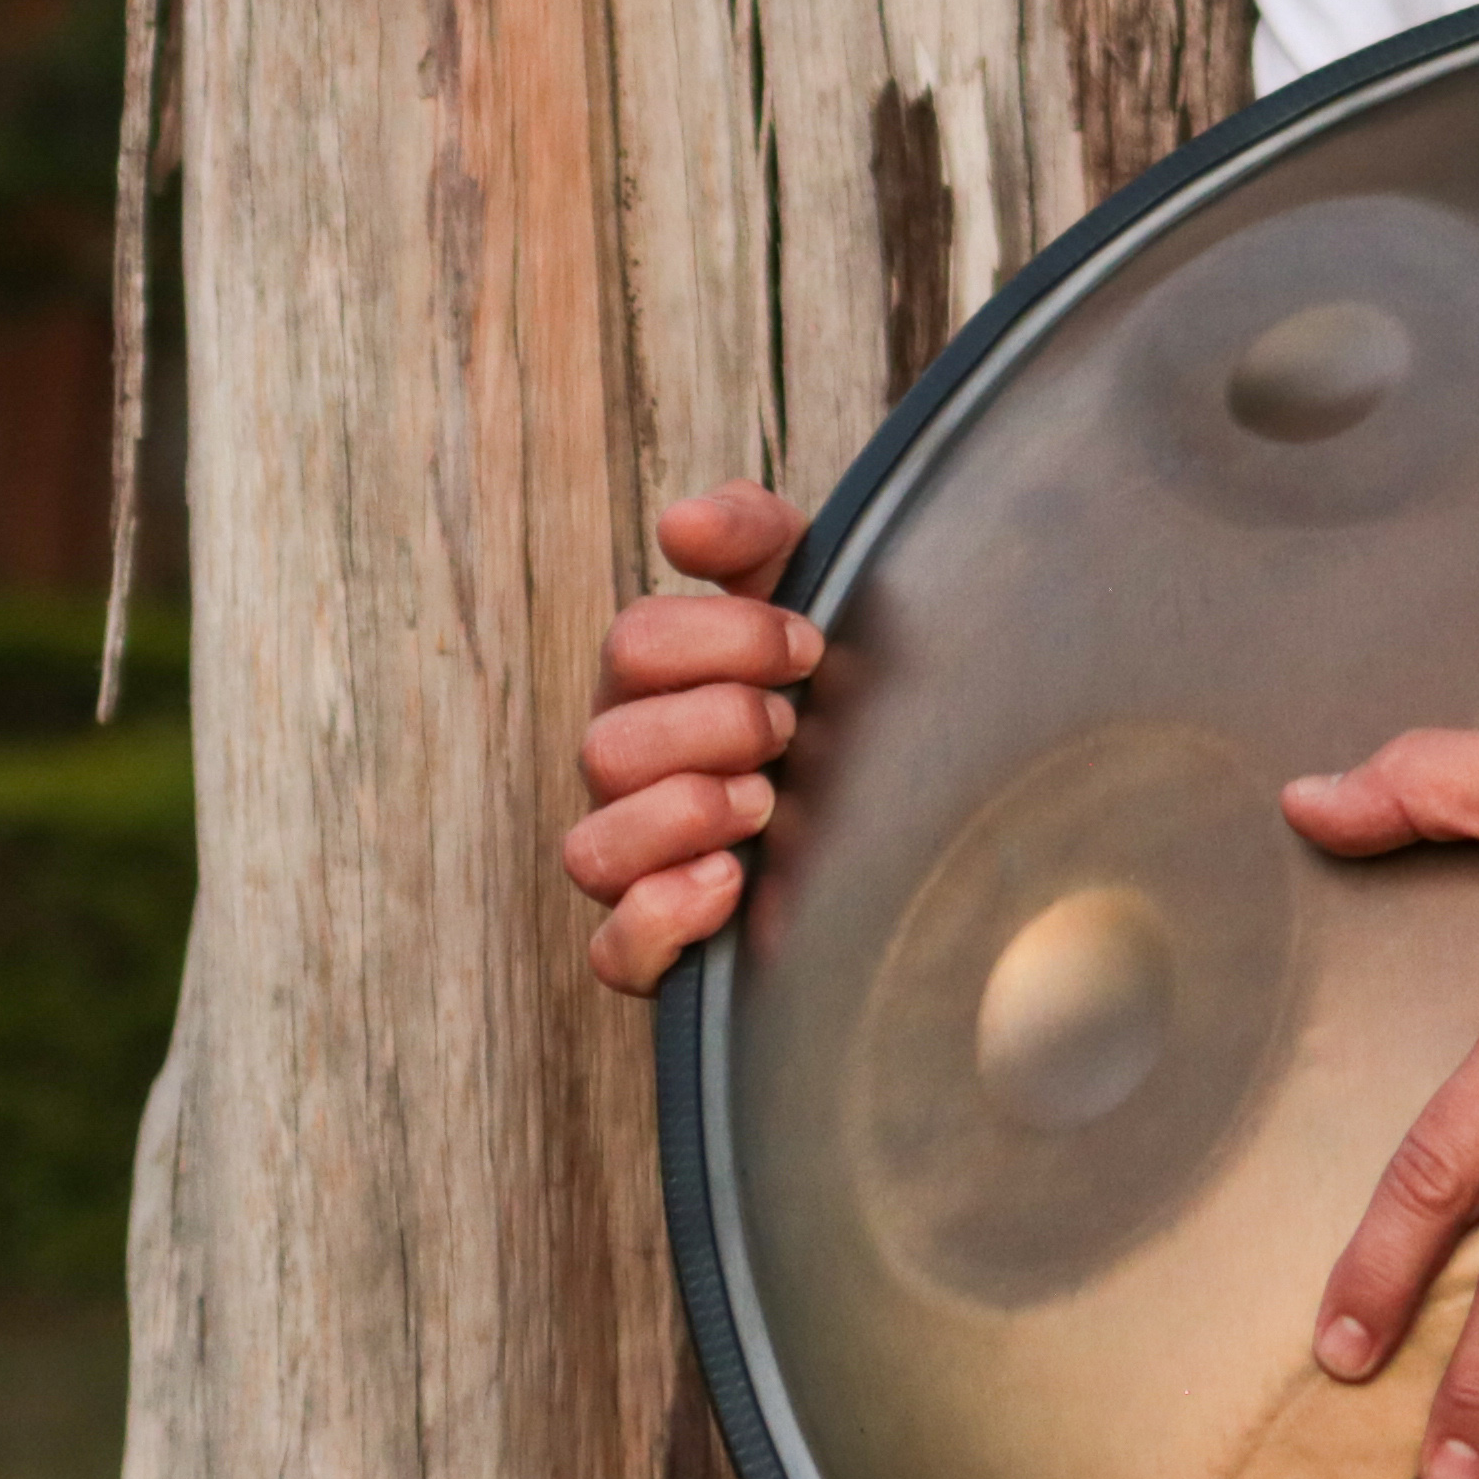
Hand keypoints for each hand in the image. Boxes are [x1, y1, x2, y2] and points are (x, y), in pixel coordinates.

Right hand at [562, 484, 821, 992]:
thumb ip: (748, 533)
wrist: (887, 804)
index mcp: (649, 687)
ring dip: (682, 816)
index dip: (727, 639)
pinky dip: (659, 920)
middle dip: (717, 726)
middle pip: (609, 746)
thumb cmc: (826, 689)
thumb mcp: (801, 589)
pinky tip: (727, 884)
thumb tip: (679, 525)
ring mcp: (635, 864)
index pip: (635, 645)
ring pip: (591, 851)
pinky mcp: (659, 948)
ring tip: (763, 804)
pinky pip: (611, 953)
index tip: (811, 647)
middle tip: (790, 728)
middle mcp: (627, 775)